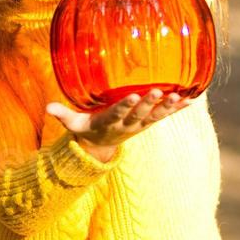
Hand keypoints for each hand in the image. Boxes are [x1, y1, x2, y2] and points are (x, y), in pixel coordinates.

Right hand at [46, 89, 188, 161]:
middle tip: (157, 92)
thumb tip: (47, 107)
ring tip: (179, 96)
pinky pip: (165, 115)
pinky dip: (178, 108)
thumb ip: (62, 114)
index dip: (125, 106)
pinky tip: (191, 98)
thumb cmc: (88, 128)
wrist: (103, 146)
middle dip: (149, 103)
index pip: (118, 114)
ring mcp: (140, 124)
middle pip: (140, 114)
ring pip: (156, 116)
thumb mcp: (74, 124)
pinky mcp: (149, 122)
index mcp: (109, 122)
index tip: (132, 96)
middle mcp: (128, 124)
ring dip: (168, 107)